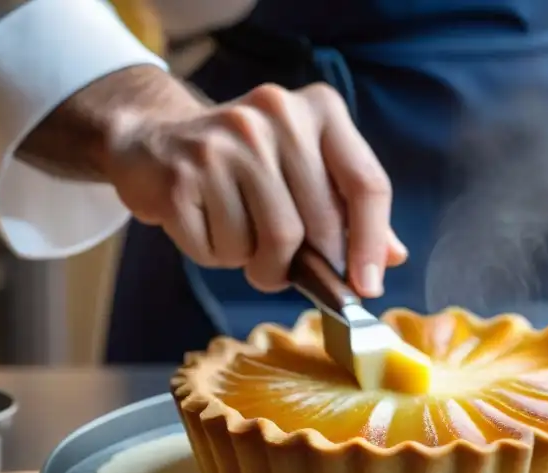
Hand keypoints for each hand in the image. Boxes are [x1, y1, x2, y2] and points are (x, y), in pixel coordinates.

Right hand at [104, 81, 406, 296]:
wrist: (154, 142)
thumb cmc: (244, 167)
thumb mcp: (304, 170)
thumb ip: (348, 209)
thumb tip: (393, 257)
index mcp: (319, 110)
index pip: (366, 184)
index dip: (371, 244)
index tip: (368, 287)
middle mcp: (276, 115)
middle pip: (317, 227)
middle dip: (305, 267)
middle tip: (284, 271)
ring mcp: (226, 141)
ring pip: (271, 243)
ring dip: (257, 263)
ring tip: (240, 240)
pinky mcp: (184, 173)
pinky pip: (221, 248)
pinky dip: (217, 256)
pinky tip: (207, 226)